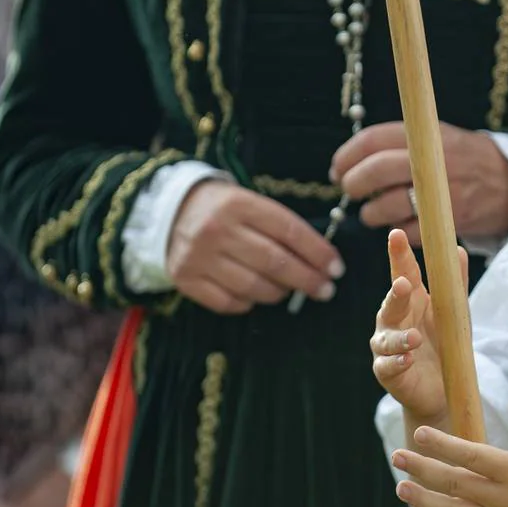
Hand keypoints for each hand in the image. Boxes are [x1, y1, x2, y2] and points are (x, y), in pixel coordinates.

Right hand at [168, 181, 343, 313]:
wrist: (171, 211)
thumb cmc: (225, 209)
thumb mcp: (251, 203)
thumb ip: (281, 227)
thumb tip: (321, 260)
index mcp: (239, 203)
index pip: (289, 230)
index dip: (317, 252)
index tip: (336, 268)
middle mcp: (216, 229)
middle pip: (274, 261)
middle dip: (307, 279)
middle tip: (325, 289)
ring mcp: (198, 256)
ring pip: (254, 286)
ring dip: (280, 292)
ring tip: (290, 290)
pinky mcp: (185, 279)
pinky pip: (229, 302)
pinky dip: (250, 303)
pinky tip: (257, 294)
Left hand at [331, 122, 507, 244]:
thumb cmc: (463, 160)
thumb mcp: (438, 136)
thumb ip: (402, 142)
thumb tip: (352, 158)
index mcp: (427, 135)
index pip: (373, 140)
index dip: (347, 156)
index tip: (338, 168)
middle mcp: (433, 161)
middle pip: (376, 171)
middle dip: (354, 183)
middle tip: (350, 189)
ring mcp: (442, 193)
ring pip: (388, 205)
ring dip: (371, 212)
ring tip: (372, 211)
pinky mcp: (450, 222)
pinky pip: (409, 231)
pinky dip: (397, 231)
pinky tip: (397, 225)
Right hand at [371, 229, 465, 421]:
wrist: (442, 389)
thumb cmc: (445, 344)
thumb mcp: (454, 313)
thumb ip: (454, 283)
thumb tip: (457, 249)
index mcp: (411, 301)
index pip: (403, 273)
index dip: (398, 255)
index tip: (396, 235)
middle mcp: (393, 321)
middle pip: (390, 303)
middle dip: (395, 294)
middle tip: (403, 284)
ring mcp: (387, 347)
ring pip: (385, 339)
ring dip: (399, 338)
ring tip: (415, 338)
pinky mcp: (388, 373)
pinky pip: (387, 366)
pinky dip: (397, 362)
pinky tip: (408, 359)